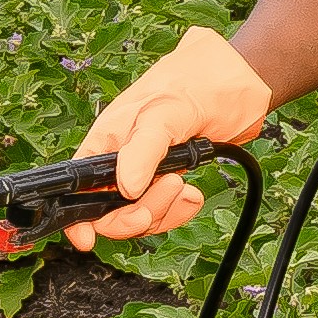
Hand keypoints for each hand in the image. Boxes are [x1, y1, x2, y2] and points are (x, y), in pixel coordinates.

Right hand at [38, 25, 271, 250]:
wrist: (239, 80)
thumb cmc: (196, 82)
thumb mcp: (165, 113)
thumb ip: (142, 151)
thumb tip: (125, 187)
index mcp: (107, 141)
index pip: (78, 187)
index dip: (77, 217)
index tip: (87, 237)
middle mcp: (120, 158)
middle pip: (109, 210)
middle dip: (134, 215)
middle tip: (156, 204)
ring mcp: (145, 170)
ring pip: (139, 213)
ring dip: (163, 210)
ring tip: (184, 186)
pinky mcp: (169, 177)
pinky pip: (165, 209)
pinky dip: (179, 209)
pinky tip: (192, 194)